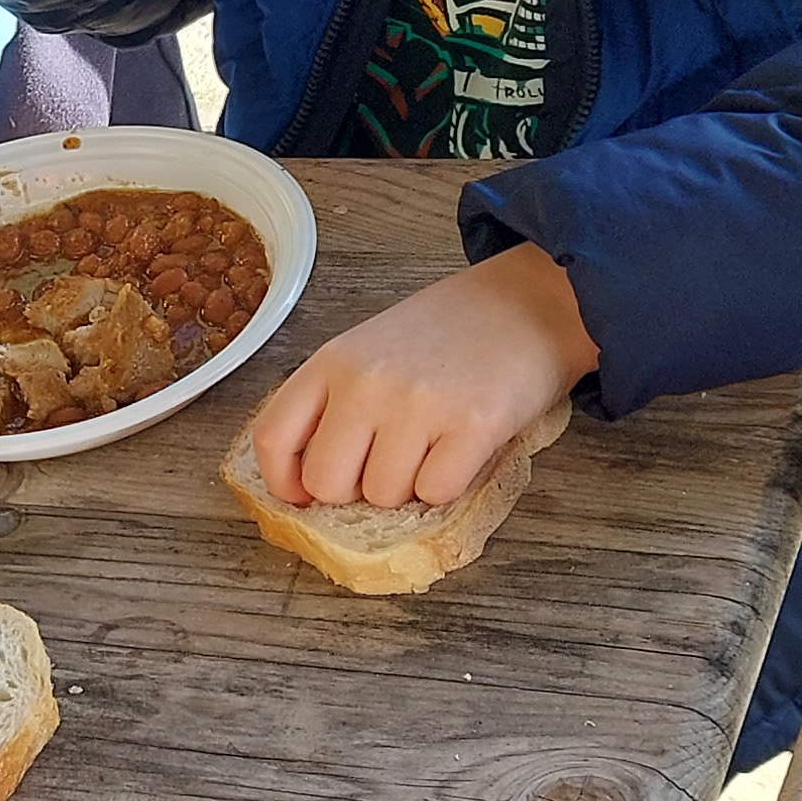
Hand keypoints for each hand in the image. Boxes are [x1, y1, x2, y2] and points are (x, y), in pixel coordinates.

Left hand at [247, 244, 598, 509]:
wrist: (528, 304)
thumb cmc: (445, 337)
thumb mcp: (368, 352)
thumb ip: (333, 405)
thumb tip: (308, 486)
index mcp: (331, 361)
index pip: (273, 439)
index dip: (286, 483)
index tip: (306, 496)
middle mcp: (364, 381)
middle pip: (326, 483)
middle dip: (357, 490)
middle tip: (390, 462)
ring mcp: (417, 403)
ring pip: (384, 496)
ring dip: (409, 487)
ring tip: (434, 443)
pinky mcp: (472, 425)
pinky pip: (436, 494)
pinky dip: (449, 486)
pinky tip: (461, 448)